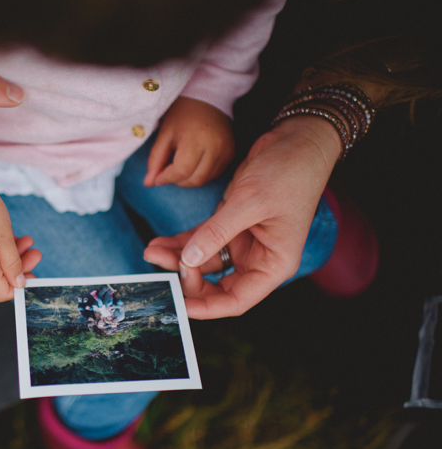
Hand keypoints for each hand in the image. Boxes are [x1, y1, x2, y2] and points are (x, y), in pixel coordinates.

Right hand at [0, 176, 40, 301]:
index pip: (2, 293)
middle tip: (35, 252)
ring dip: (11, 255)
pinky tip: (9, 237)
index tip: (34, 273)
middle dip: (20, 267)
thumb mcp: (5, 239)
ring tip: (26, 240)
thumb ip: (13, 265)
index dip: (20, 287)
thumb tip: (18, 283)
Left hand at [144, 97, 233, 187]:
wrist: (207, 100)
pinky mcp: (230, 154)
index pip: (182, 170)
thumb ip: (155, 159)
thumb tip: (148, 183)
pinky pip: (214, 175)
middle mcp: (215, 146)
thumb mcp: (165, 134)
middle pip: (194, 179)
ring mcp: (226, 151)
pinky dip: (200, 175)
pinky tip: (193, 165)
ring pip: (205, 180)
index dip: (167, 178)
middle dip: (177, 181)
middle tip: (168, 172)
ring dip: (188, 180)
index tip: (157, 178)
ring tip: (179, 167)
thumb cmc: (182, 115)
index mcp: (196, 138)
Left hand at [144, 116, 342, 318]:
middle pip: (216, 284)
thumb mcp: (250, 202)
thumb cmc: (289, 172)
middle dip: (185, 278)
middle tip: (159, 264)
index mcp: (274, 264)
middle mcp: (258, 258)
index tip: (178, 304)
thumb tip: (188, 260)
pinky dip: (180, 242)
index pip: (236, 300)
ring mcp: (242, 241)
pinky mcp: (229, 223)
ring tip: (150, 250)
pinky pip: (200, 240)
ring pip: (203, 261)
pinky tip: (159, 241)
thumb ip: (218, 232)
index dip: (206, 307)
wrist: (297, 140)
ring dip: (177, 258)